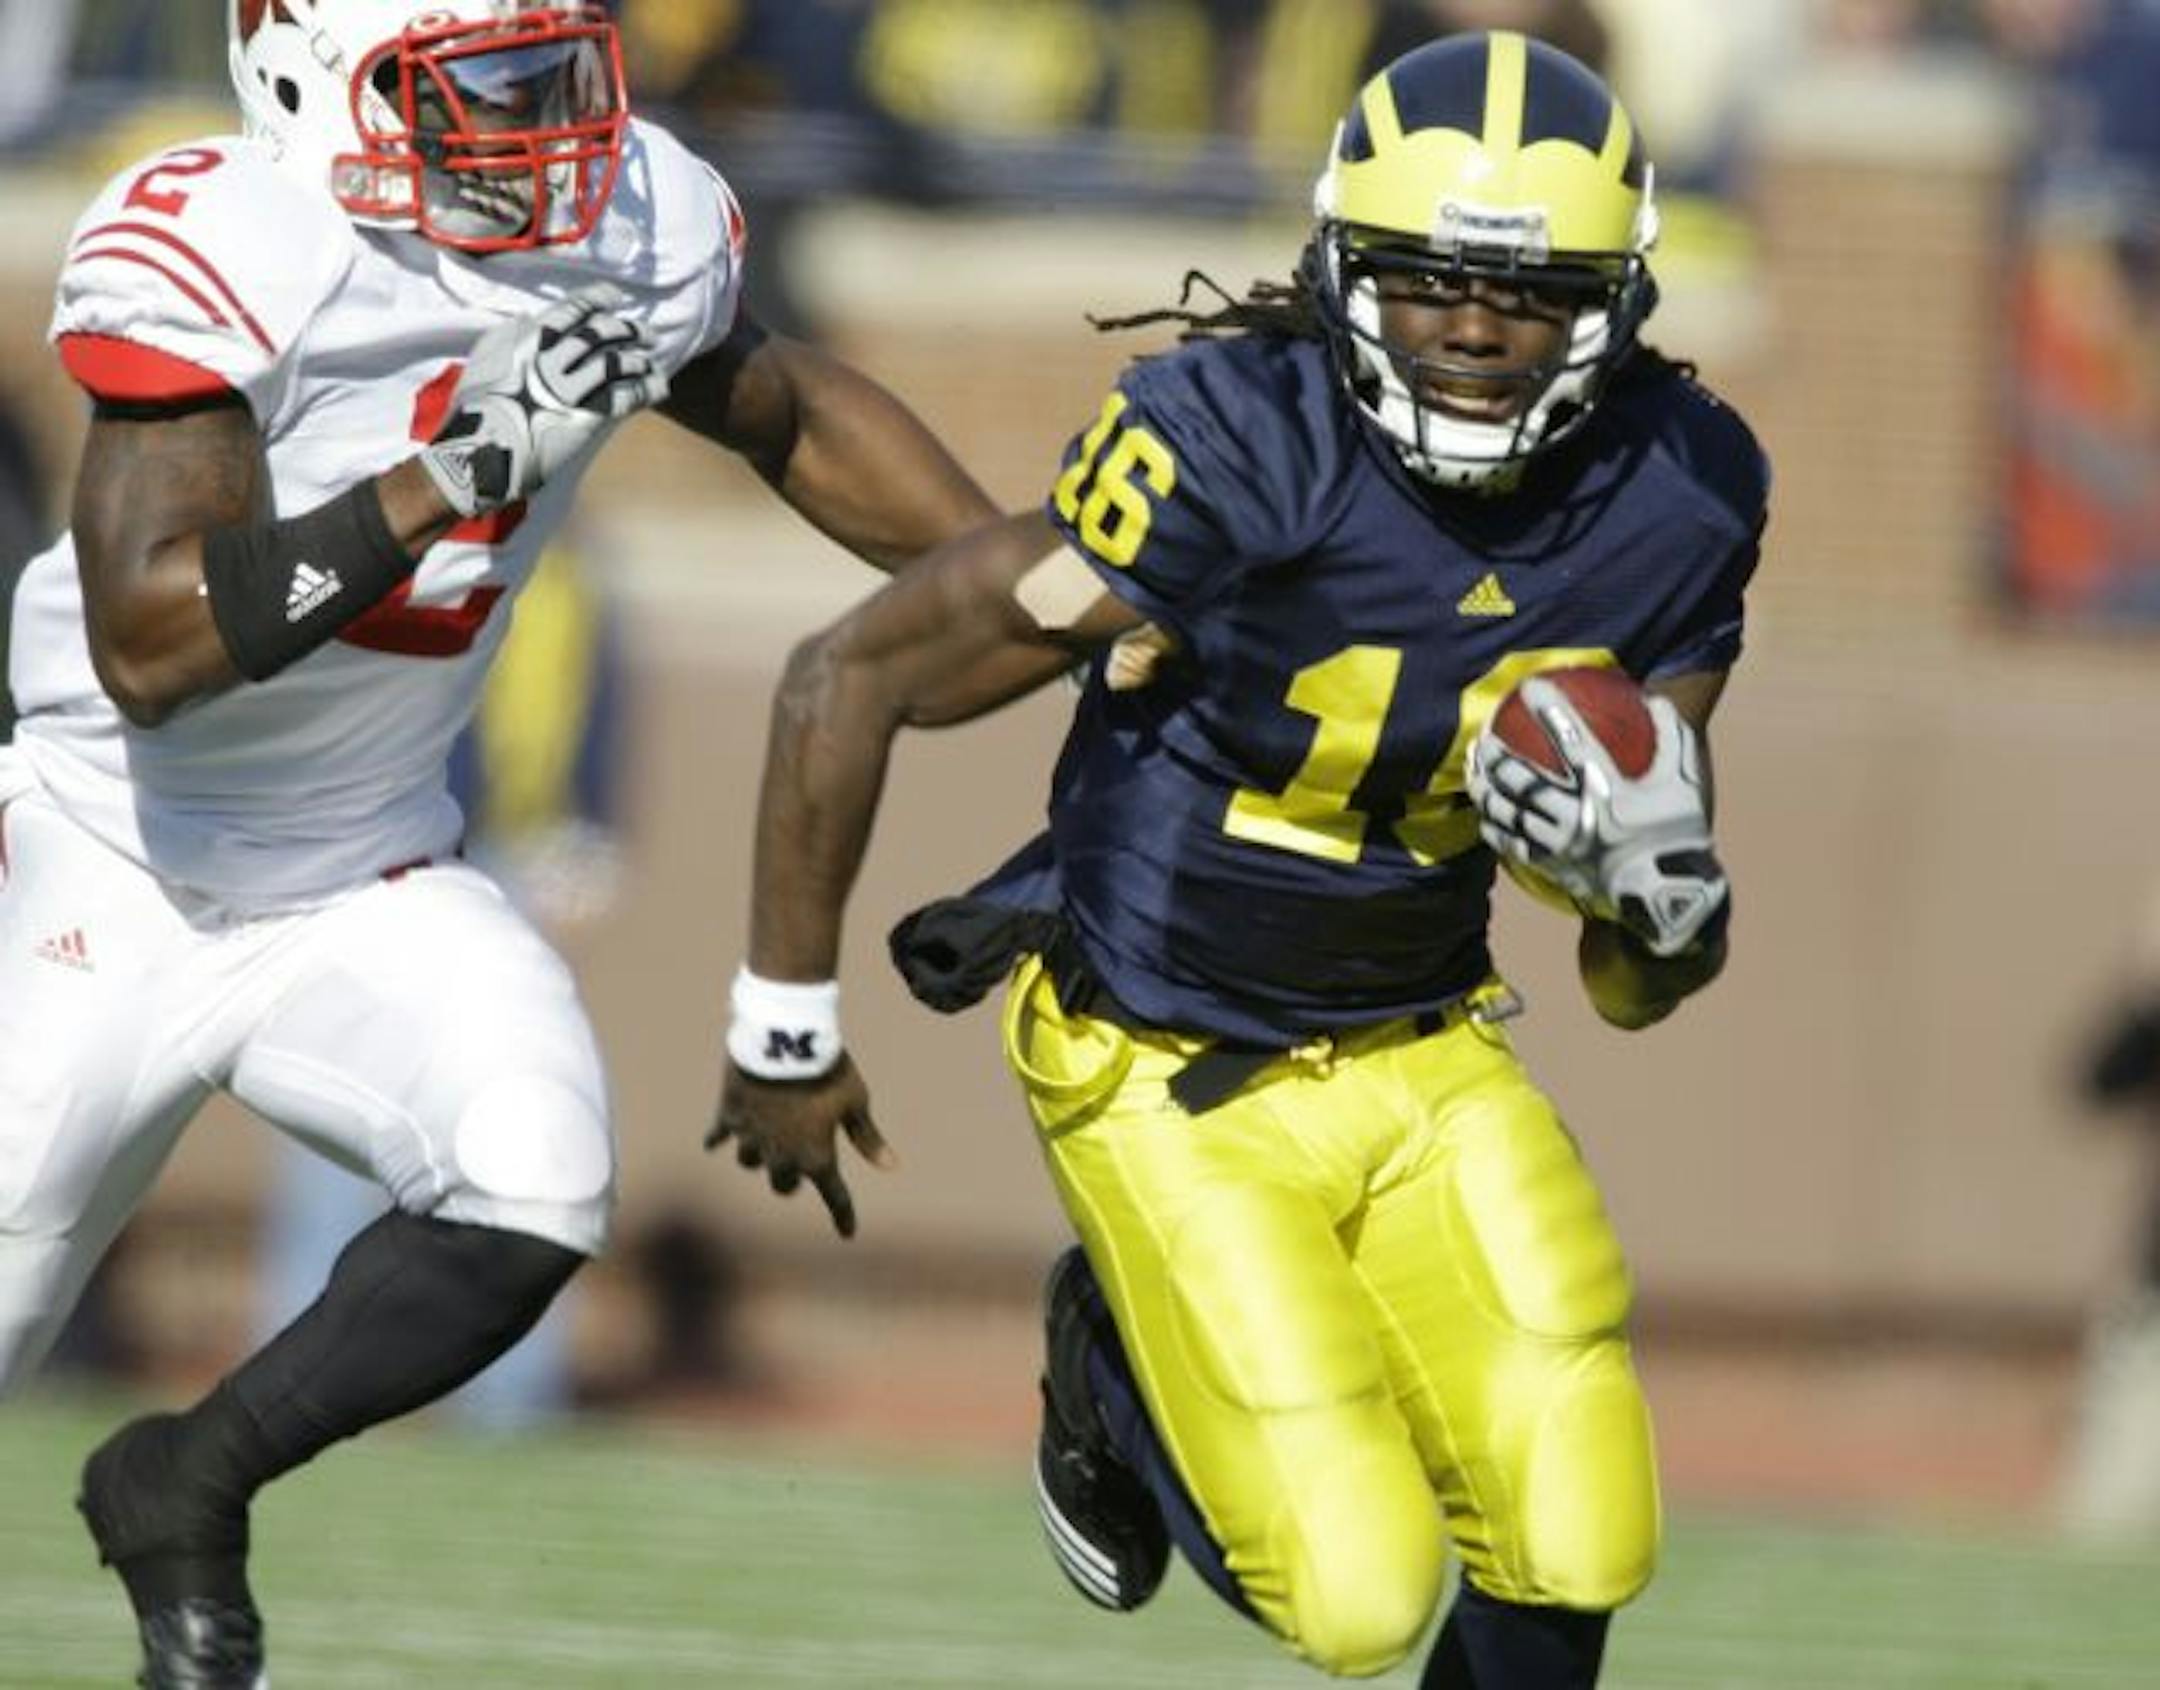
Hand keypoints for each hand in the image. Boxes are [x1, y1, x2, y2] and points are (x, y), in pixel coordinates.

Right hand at [418, 288, 668, 517]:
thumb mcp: (484, 359)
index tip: (615, 298)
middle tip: (644, 332)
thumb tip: (526, 317)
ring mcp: (566, 389)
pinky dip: (646, 388)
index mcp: (524, 339)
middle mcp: (548, 359)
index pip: (571, 309)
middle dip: (627, 329)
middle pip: (599, 333)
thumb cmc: (474, 409)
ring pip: (614, 362)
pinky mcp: (582, 420)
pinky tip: (659, 386)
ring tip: (650, 360)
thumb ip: (509, 336)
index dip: (598, 300)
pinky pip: (623, 397)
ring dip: (638, 358)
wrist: (474, 454)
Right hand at [705, 1055, 893, 1237]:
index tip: (848, 1234)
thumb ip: (868, 1137)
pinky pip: (718, 1137)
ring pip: (750, 1162)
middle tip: (797, 1171)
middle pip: (782, 1184)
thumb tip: (891, 1167)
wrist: (784, 1038)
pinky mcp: (728, 1115)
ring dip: (759, 1156)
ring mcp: (751, 1137)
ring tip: (765, 1141)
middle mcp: (781, 1156)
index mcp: (817, 1157)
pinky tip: (713, 1143)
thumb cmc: (828, 1070)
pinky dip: (717, 1139)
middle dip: (790, 1180)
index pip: (835, 1197)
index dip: (843, 1216)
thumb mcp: (855, 1101)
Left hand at [1469, 685, 1728, 956]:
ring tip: (1472, 772)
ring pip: (1512, 814)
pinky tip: (1483, 817)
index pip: (1572, 740)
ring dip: (1487, 791)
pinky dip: (1496, 829)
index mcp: (1608, 790)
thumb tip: (1656, 697)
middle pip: (1524, 782)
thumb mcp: (1684, 780)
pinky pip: (1514, 846)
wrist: (1668, 895)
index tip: (1530, 687)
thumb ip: (1671, 736)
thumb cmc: (1679, 832)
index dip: (1549, 710)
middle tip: (1482, 737)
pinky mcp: (1554, 867)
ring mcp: (1562, 844)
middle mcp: (1578, 815)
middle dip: (1497, 757)